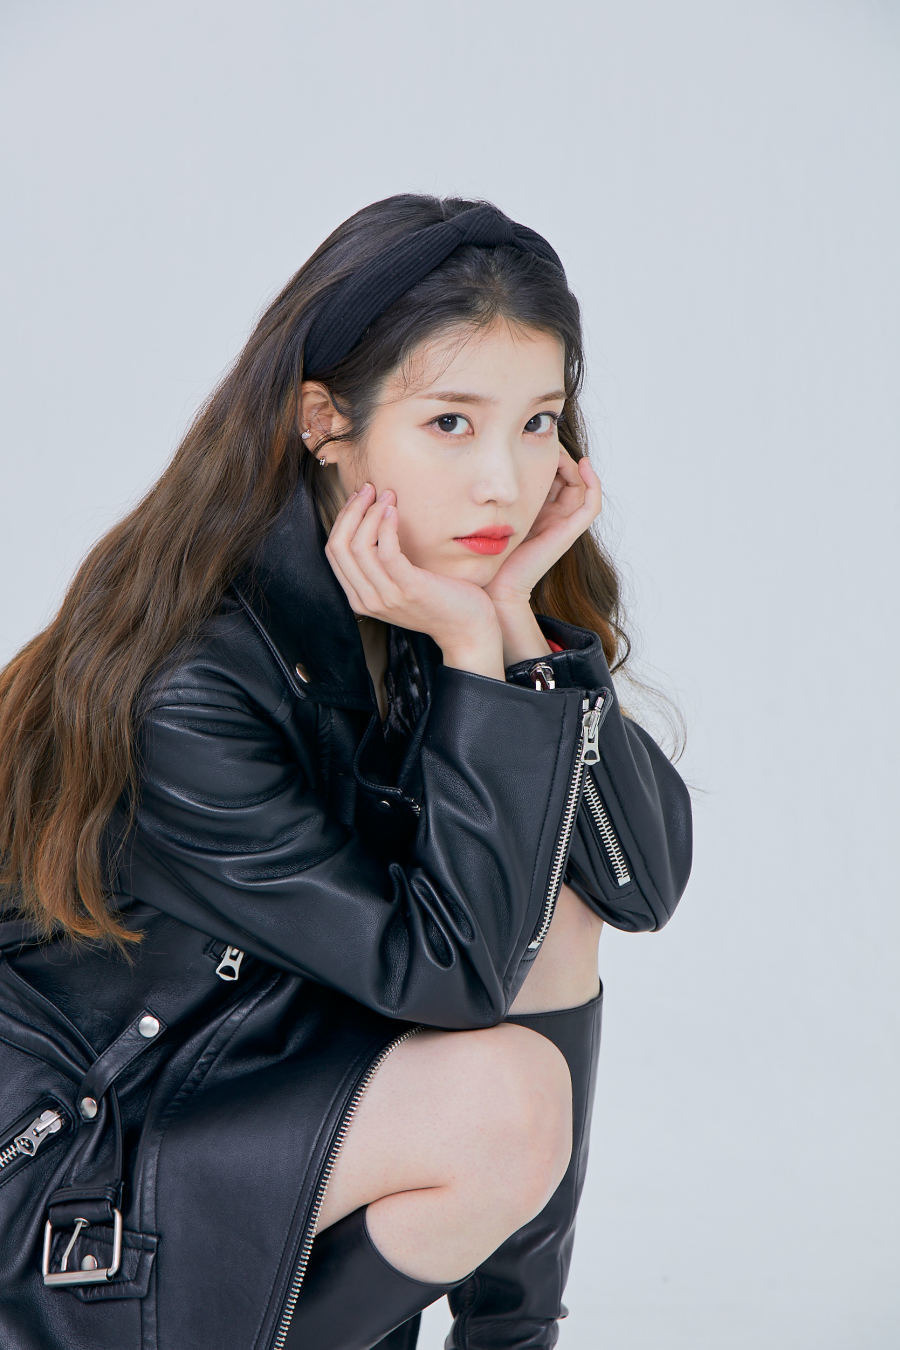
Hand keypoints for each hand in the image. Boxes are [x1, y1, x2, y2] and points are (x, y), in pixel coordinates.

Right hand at [324, 482, 500, 651]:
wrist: (467, 627)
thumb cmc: (438, 599)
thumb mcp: (400, 583)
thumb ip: (381, 564)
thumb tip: (371, 520)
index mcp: (359, 597)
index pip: (334, 551)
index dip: (343, 519)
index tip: (360, 497)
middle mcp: (367, 599)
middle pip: (339, 546)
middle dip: (351, 511)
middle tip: (369, 489)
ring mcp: (387, 597)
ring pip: (359, 546)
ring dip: (370, 513)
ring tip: (387, 496)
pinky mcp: (409, 589)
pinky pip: (386, 551)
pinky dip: (386, 526)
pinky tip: (395, 511)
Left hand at [484, 449, 602, 610]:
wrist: (495, 583)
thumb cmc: (489, 551)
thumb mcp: (494, 509)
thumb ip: (499, 491)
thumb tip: (494, 460)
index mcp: (539, 510)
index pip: (553, 475)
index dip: (548, 455)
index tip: (532, 440)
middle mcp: (554, 516)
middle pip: (568, 477)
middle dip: (560, 456)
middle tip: (548, 441)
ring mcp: (564, 524)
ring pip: (581, 486)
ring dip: (574, 464)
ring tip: (559, 450)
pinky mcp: (570, 532)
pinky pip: (591, 504)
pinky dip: (592, 483)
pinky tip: (582, 464)